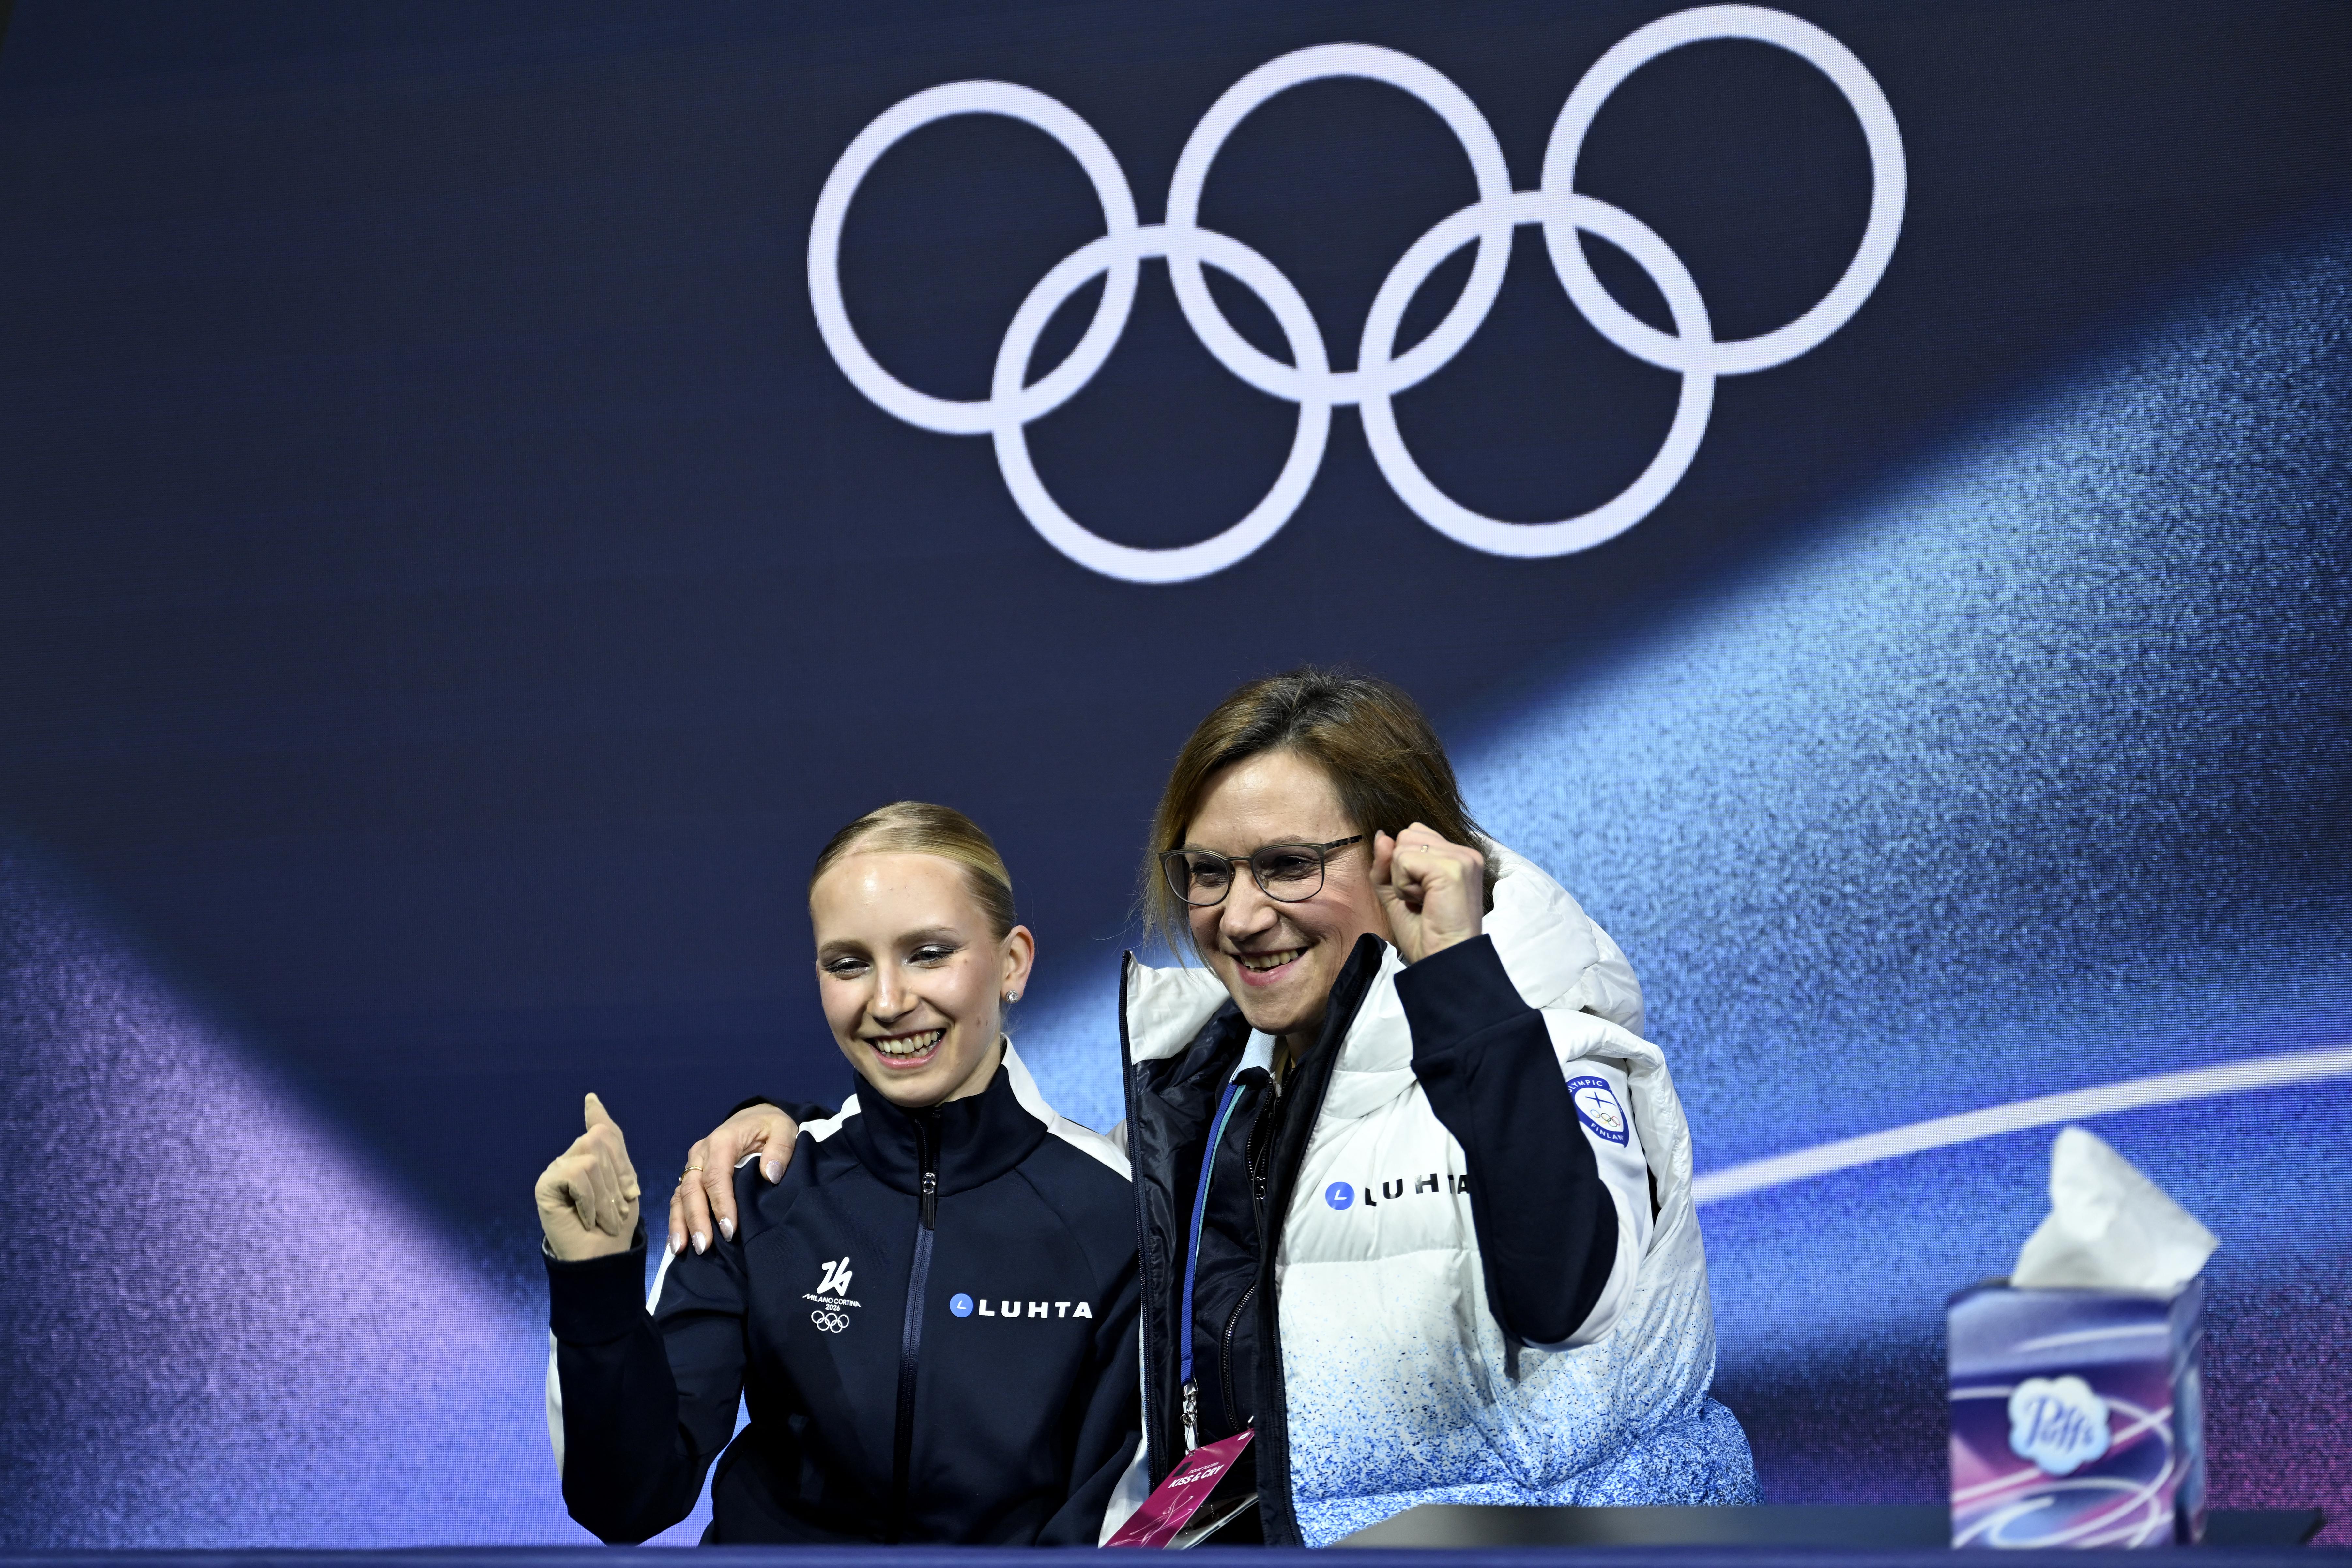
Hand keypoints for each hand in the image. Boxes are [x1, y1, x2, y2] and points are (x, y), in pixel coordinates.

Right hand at [535, 1093, 641, 1262]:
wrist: (602, 1257)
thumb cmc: (616, 1224)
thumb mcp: (624, 1180)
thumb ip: (612, 1143)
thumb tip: (591, 1100)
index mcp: (589, 1158)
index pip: (598, 1129)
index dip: (598, 1117)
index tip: (591, 1101)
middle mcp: (569, 1159)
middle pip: (601, 1140)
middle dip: (619, 1177)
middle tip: (617, 1208)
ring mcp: (555, 1171)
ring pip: (591, 1158)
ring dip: (607, 1194)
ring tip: (606, 1218)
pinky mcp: (545, 1185)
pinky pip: (578, 1174)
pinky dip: (590, 1199)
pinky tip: (587, 1217)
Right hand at [667, 1103, 799, 1254]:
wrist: (754, 1116)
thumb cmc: (770, 1125)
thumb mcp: (783, 1129)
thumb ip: (780, 1149)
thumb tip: (770, 1175)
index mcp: (723, 1141)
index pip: (716, 1176)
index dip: (721, 1204)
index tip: (729, 1229)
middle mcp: (701, 1153)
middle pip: (693, 1189)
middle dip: (697, 1219)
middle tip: (704, 1246)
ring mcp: (694, 1165)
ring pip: (681, 1195)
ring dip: (680, 1223)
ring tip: (681, 1249)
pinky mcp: (691, 1174)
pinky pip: (679, 1198)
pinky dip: (677, 1219)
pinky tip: (677, 1242)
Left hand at [1373, 823, 1485, 963]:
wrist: (1443, 962)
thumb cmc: (1426, 935)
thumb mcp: (1397, 895)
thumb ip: (1386, 865)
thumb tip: (1381, 835)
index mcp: (1458, 857)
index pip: (1415, 834)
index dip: (1404, 864)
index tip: (1421, 895)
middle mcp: (1465, 853)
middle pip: (1407, 835)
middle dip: (1402, 870)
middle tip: (1422, 899)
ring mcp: (1461, 858)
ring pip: (1403, 846)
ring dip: (1402, 879)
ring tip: (1424, 901)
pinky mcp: (1451, 868)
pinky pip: (1404, 860)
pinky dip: (1403, 886)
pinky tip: (1423, 902)